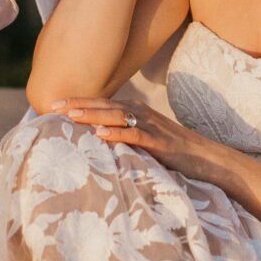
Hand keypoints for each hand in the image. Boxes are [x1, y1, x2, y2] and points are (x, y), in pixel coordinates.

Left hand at [46, 95, 224, 186]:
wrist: (208, 158)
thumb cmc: (174, 151)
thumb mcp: (145, 138)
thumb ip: (124, 134)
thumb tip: (96, 139)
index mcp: (136, 110)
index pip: (101, 103)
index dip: (78, 102)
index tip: (53, 105)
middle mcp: (141, 112)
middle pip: (104, 105)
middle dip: (78, 105)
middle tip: (52, 106)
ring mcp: (151, 125)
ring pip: (116, 116)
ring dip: (92, 115)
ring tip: (70, 116)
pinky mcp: (160, 142)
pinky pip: (135, 135)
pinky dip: (117, 133)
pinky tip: (100, 134)